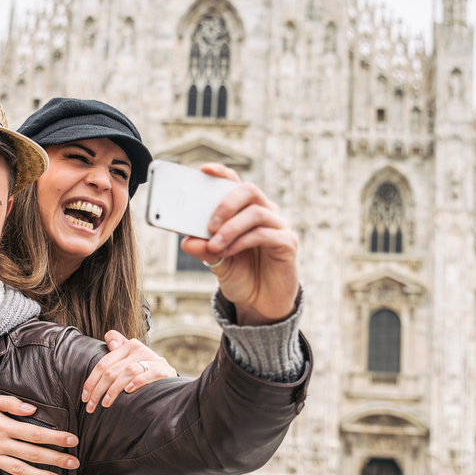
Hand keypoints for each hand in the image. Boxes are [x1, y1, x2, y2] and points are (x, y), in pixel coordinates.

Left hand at [81, 331, 177, 412]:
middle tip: (91, 407)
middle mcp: (140, 349)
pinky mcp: (165, 370)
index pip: (104, 363)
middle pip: (113, 370)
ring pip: (128, 371)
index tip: (84, 397)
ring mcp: (153, 359)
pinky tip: (128, 392)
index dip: (91, 380)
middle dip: (99, 390)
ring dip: (114, 389)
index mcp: (128, 346)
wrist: (170, 381)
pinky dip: (138, 382)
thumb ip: (117, 346)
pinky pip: (150, 374)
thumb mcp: (129, 359)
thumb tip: (111, 344)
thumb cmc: (143, 372)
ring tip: (106, 404)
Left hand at [180, 163, 299, 324]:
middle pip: (249, 190)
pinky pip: (265, 234)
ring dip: (230, 228)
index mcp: (246, 210)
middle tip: (208, 223)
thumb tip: (186, 241)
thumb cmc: (241, 275)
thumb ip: (203, 250)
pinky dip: (242, 241)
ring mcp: (279, 226)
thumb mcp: (216, 261)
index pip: (235, 183)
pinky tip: (229, 252)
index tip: (204, 170)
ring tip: (214, 245)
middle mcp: (266, 212)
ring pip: (256, 212)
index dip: (222, 173)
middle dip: (225, 203)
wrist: (261, 304)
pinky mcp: (288, 243)